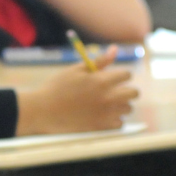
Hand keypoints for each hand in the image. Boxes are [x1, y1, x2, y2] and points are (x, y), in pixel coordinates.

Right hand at [16, 45, 138, 134]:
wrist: (42, 111)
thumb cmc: (56, 87)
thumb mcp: (75, 70)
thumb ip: (98, 61)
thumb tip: (115, 49)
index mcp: (101, 81)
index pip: (126, 75)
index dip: (120, 76)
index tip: (112, 79)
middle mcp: (107, 97)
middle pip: (134, 93)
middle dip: (126, 90)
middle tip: (113, 92)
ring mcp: (105, 113)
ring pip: (128, 108)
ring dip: (120, 105)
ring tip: (105, 105)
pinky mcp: (101, 127)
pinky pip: (120, 123)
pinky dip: (114, 120)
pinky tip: (103, 116)